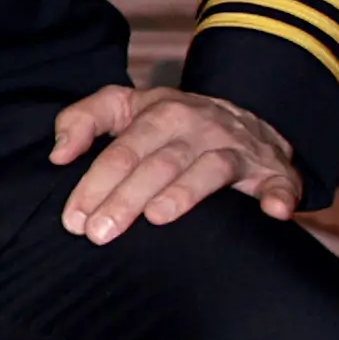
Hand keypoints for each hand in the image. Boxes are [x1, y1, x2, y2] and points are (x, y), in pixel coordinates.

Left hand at [48, 81, 295, 242]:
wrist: (246, 115)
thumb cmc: (169, 121)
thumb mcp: (123, 106)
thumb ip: (82, 120)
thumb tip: (58, 155)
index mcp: (161, 112)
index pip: (122, 151)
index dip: (95, 184)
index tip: (73, 219)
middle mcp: (200, 127)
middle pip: (159, 164)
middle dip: (126, 198)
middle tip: (99, 233)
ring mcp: (239, 149)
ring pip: (210, 169)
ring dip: (186, 192)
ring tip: (158, 217)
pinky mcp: (273, 170)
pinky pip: (281, 182)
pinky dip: (279, 195)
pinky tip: (273, 213)